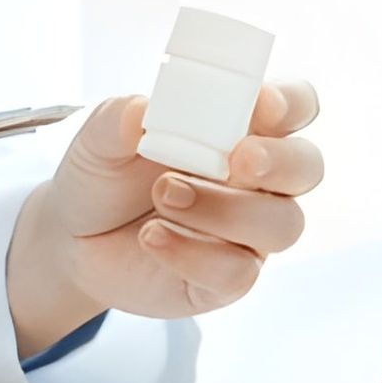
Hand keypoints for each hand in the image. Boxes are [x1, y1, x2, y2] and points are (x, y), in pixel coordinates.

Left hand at [6, 82, 322, 357]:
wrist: (74, 240)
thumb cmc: (104, 178)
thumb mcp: (98, 140)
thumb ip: (117, 120)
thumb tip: (138, 111)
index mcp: (242, 130)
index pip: (296, 107)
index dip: (291, 102)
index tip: (262, 102)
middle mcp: (258, 182)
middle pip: (307, 168)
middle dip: (280, 162)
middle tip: (237, 158)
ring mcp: (247, 234)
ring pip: (281, 224)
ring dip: (226, 209)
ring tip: (164, 195)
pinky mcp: (227, 280)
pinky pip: (236, 272)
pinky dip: (193, 254)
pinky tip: (152, 237)